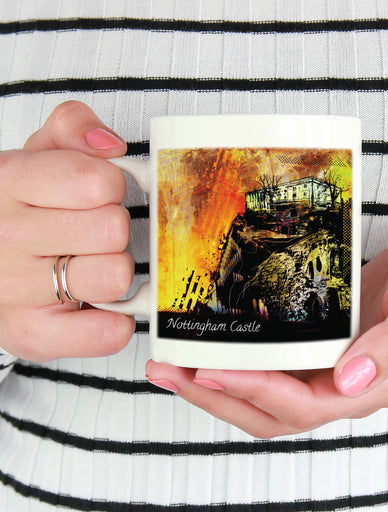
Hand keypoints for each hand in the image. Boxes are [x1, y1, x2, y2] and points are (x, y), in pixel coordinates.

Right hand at [0, 101, 134, 360]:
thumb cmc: (21, 208)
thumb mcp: (37, 154)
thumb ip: (73, 128)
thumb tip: (110, 144)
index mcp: (8, 182)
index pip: (96, 181)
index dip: (112, 185)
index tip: (99, 193)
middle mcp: (5, 238)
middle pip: (112, 228)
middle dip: (113, 228)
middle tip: (91, 233)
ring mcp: (14, 291)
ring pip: (116, 275)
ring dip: (115, 269)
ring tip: (90, 265)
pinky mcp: (33, 335)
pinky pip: (107, 332)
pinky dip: (115, 320)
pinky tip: (98, 304)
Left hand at [145, 226, 387, 437]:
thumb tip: (347, 382)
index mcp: (374, 381)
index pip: (302, 404)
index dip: (253, 392)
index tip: (208, 371)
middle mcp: (349, 384)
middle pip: (271, 410)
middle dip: (216, 396)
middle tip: (167, 370)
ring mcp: (335, 368)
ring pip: (266, 395)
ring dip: (218, 384)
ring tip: (173, 364)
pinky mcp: (326, 345)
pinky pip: (276, 367)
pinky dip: (240, 364)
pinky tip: (214, 346)